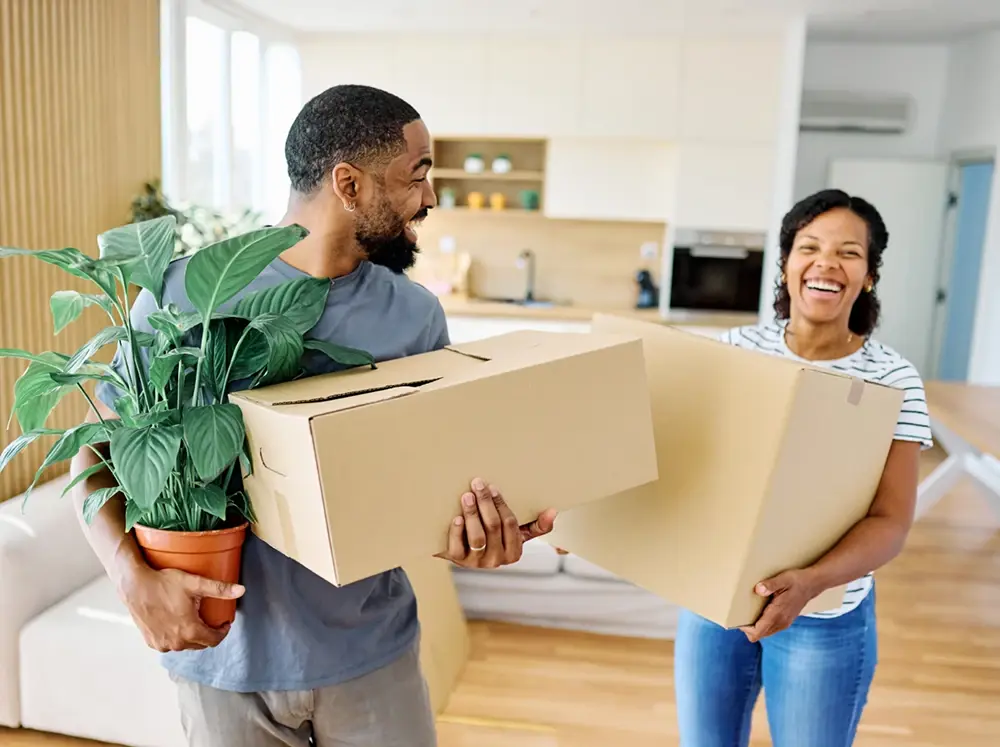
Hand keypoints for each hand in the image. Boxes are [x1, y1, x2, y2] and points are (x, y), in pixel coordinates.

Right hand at [116, 561, 244, 651]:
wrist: (134, 585)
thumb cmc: (163, 583)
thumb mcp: (194, 583)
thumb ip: (219, 588)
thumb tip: (241, 590)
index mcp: (189, 630)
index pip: (213, 640)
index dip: (222, 632)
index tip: (224, 622)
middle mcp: (176, 642)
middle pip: (200, 644)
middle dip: (208, 633)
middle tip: (210, 618)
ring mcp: (162, 644)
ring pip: (185, 645)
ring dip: (192, 636)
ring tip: (194, 619)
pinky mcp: (151, 641)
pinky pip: (170, 643)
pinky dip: (176, 636)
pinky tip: (176, 623)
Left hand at [440, 477, 556, 568]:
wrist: (462, 550)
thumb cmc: (493, 536)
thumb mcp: (516, 533)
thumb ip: (536, 526)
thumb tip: (553, 511)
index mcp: (514, 553)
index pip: (510, 524)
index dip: (501, 504)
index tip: (492, 487)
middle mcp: (497, 560)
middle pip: (493, 527)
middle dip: (486, 503)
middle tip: (478, 484)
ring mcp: (477, 562)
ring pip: (477, 537)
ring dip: (472, 514)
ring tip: (467, 496)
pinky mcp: (459, 561)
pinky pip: (458, 547)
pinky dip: (457, 531)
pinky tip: (456, 517)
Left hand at [738, 569, 818, 642]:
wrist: (812, 584)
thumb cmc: (796, 580)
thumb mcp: (783, 579)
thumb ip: (770, 585)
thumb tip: (758, 589)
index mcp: (778, 614)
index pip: (758, 632)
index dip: (746, 629)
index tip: (739, 618)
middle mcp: (781, 622)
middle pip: (759, 635)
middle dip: (748, 628)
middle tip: (741, 614)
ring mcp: (784, 623)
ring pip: (765, 633)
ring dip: (756, 627)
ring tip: (749, 613)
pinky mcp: (786, 620)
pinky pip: (770, 629)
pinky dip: (762, 625)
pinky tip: (760, 612)